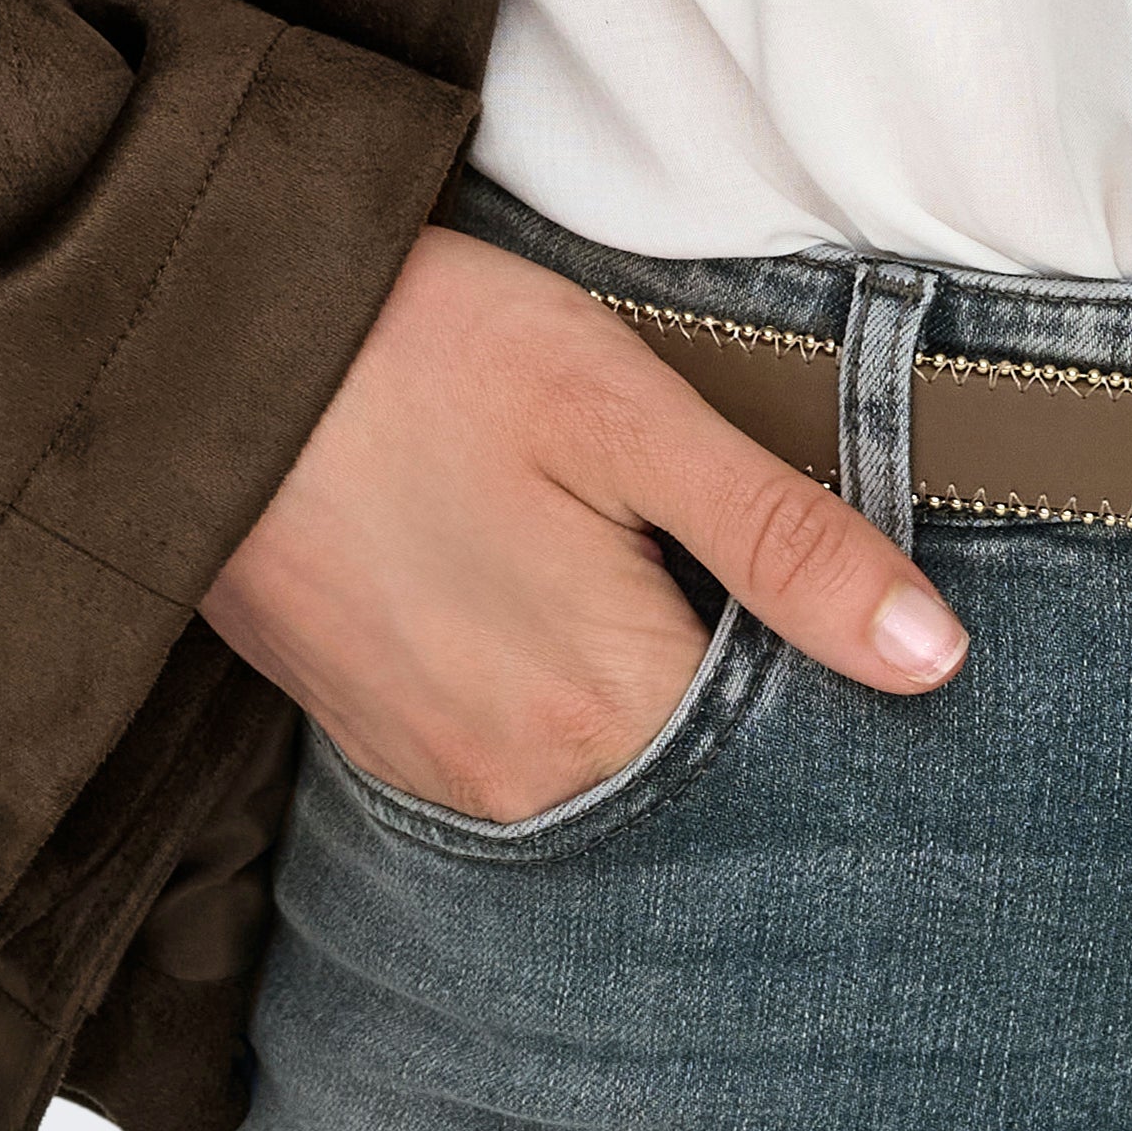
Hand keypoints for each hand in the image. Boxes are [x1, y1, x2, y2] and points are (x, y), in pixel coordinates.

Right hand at [204, 224, 966, 821]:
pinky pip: (517, 750)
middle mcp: (521, 782)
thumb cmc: (419, 353)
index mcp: (601, 710)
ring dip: (648, 685)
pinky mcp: (380, 739)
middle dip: (744, 687)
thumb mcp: (623, 411)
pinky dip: (560, 689)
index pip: (783, 751)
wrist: (197, 348)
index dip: (832, 677)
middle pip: (697, 768)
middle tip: (738, 561)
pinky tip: (557, 589)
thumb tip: (934, 657)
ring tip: (642, 562)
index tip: (849, 609)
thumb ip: (781, 540)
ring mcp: (438, 773)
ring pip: (608, 762)